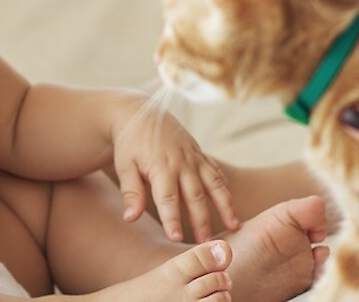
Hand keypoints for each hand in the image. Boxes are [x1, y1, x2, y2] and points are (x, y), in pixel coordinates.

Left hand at [112, 103, 237, 242]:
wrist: (140, 113)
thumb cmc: (130, 143)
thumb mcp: (124, 165)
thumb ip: (130, 192)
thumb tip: (130, 218)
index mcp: (161, 166)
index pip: (168, 198)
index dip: (172, 219)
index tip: (175, 238)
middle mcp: (182, 162)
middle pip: (195, 196)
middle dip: (201, 220)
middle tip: (206, 243)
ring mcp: (195, 158)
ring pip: (214, 184)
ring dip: (225, 205)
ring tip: (234, 226)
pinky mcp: (200, 155)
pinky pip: (216, 173)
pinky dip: (225, 189)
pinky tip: (231, 205)